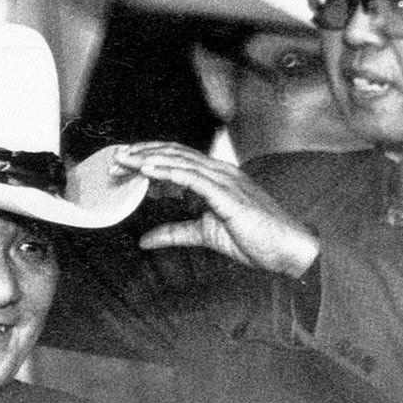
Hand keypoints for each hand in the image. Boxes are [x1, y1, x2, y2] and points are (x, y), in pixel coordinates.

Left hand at [112, 142, 319, 277]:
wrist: (287, 249)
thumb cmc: (255, 239)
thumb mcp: (204, 235)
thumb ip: (175, 233)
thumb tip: (145, 240)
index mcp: (215, 177)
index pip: (176, 158)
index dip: (148, 156)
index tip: (124, 161)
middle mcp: (219, 172)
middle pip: (173, 153)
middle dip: (142, 153)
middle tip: (115, 158)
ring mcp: (224, 179)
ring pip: (179, 160)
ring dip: (148, 159)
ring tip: (125, 160)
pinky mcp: (227, 194)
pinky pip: (192, 177)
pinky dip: (168, 171)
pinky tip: (148, 170)